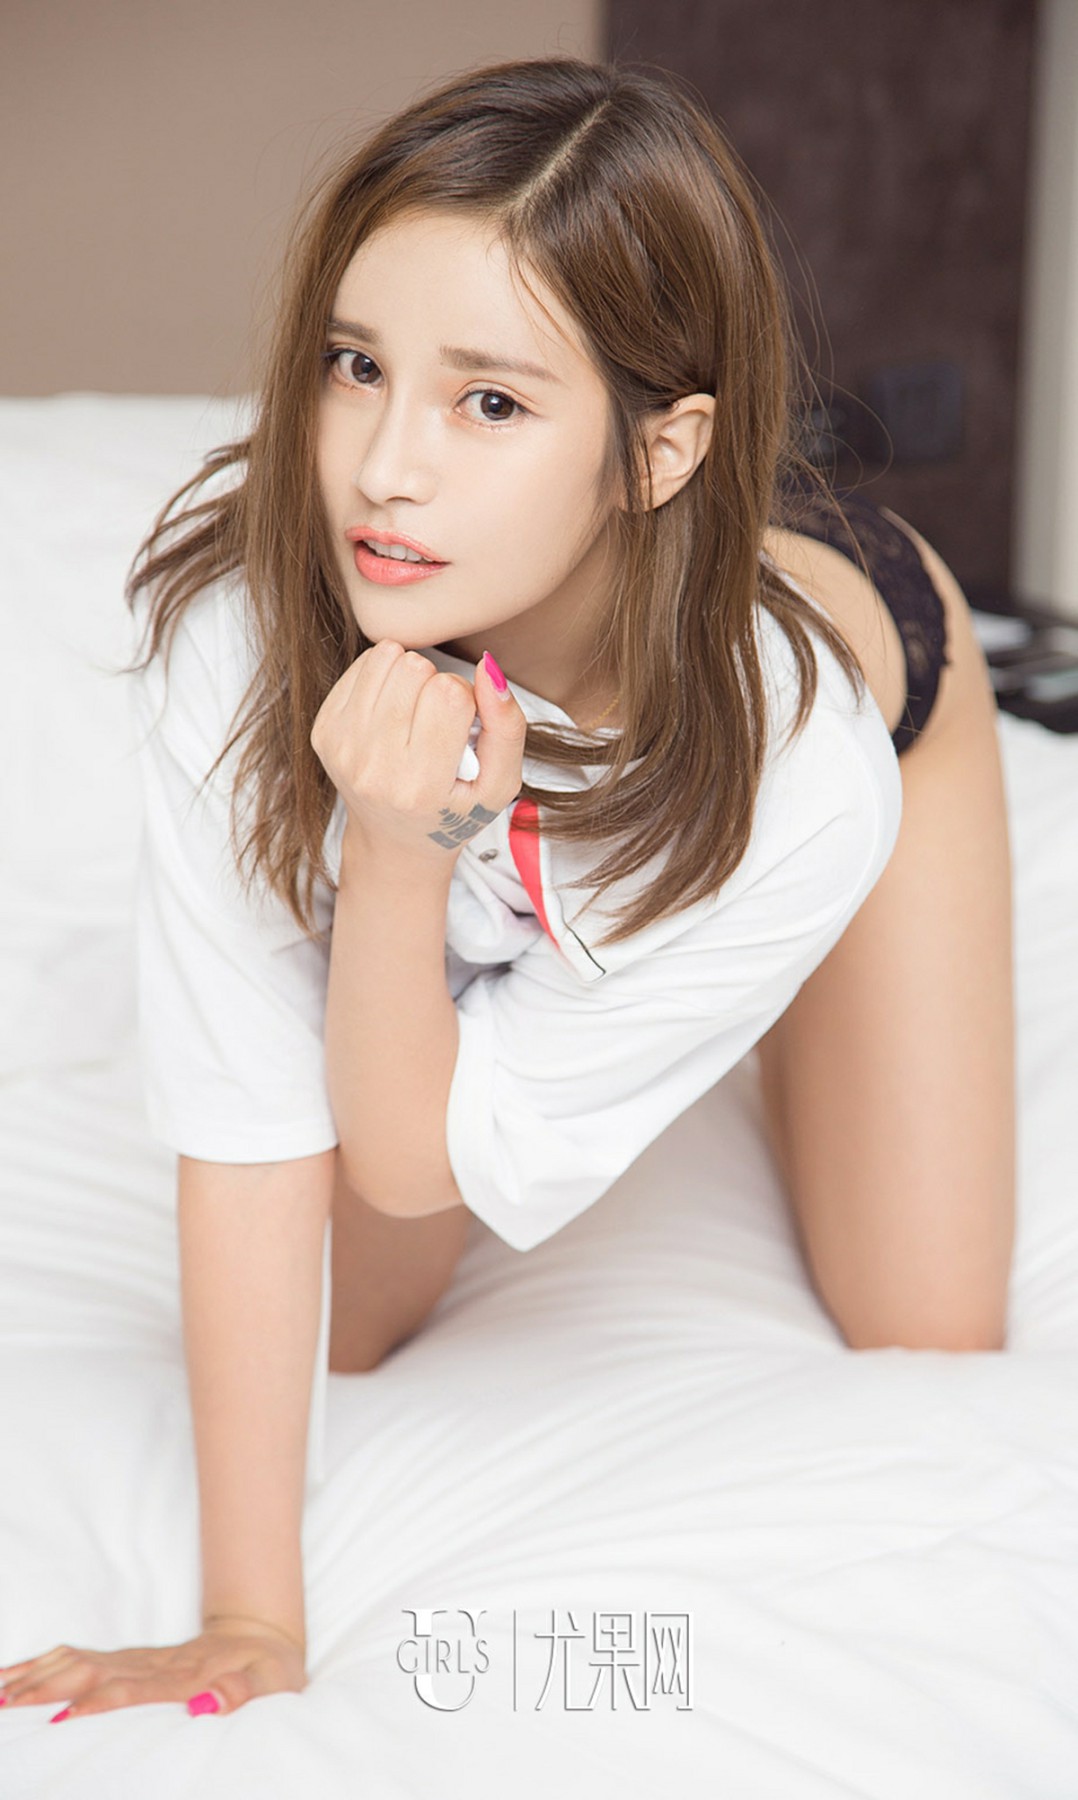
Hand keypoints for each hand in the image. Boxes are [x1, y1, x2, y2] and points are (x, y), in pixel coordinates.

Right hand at [0, 1616, 306, 1719]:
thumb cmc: (267, 1668)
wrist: (263, 1633)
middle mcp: (151, 1666)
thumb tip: (208, 1703)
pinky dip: (45, 1666)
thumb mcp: (269, 1681)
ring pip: (77, 1664)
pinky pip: (79, 1660)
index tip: (65, 1716)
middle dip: (48, 1688)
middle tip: (6, 1705)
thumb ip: (242, 1692)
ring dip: (37, 1676)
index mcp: (181, 1676)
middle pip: (91, 1672)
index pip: (132, 1689)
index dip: (100, 1700)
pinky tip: (16, 1676)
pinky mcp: (128, 1660)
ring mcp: (136, 1660)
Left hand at [309, 639, 526, 865]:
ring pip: (386, 656)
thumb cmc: (454, 810)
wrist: (394, 841)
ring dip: (408, 675)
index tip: (462, 726)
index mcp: (420, 787)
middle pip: (414, 668)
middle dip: (435, 683)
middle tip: (436, 721)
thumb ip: (507, 727)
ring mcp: (342, 748)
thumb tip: (486, 667)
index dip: (466, 698)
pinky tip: (391, 712)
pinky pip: (362, 664)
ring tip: (414, 712)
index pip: (450, 693)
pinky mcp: (323, 730)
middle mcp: (373, 768)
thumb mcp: (499, 785)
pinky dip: (383, 678)